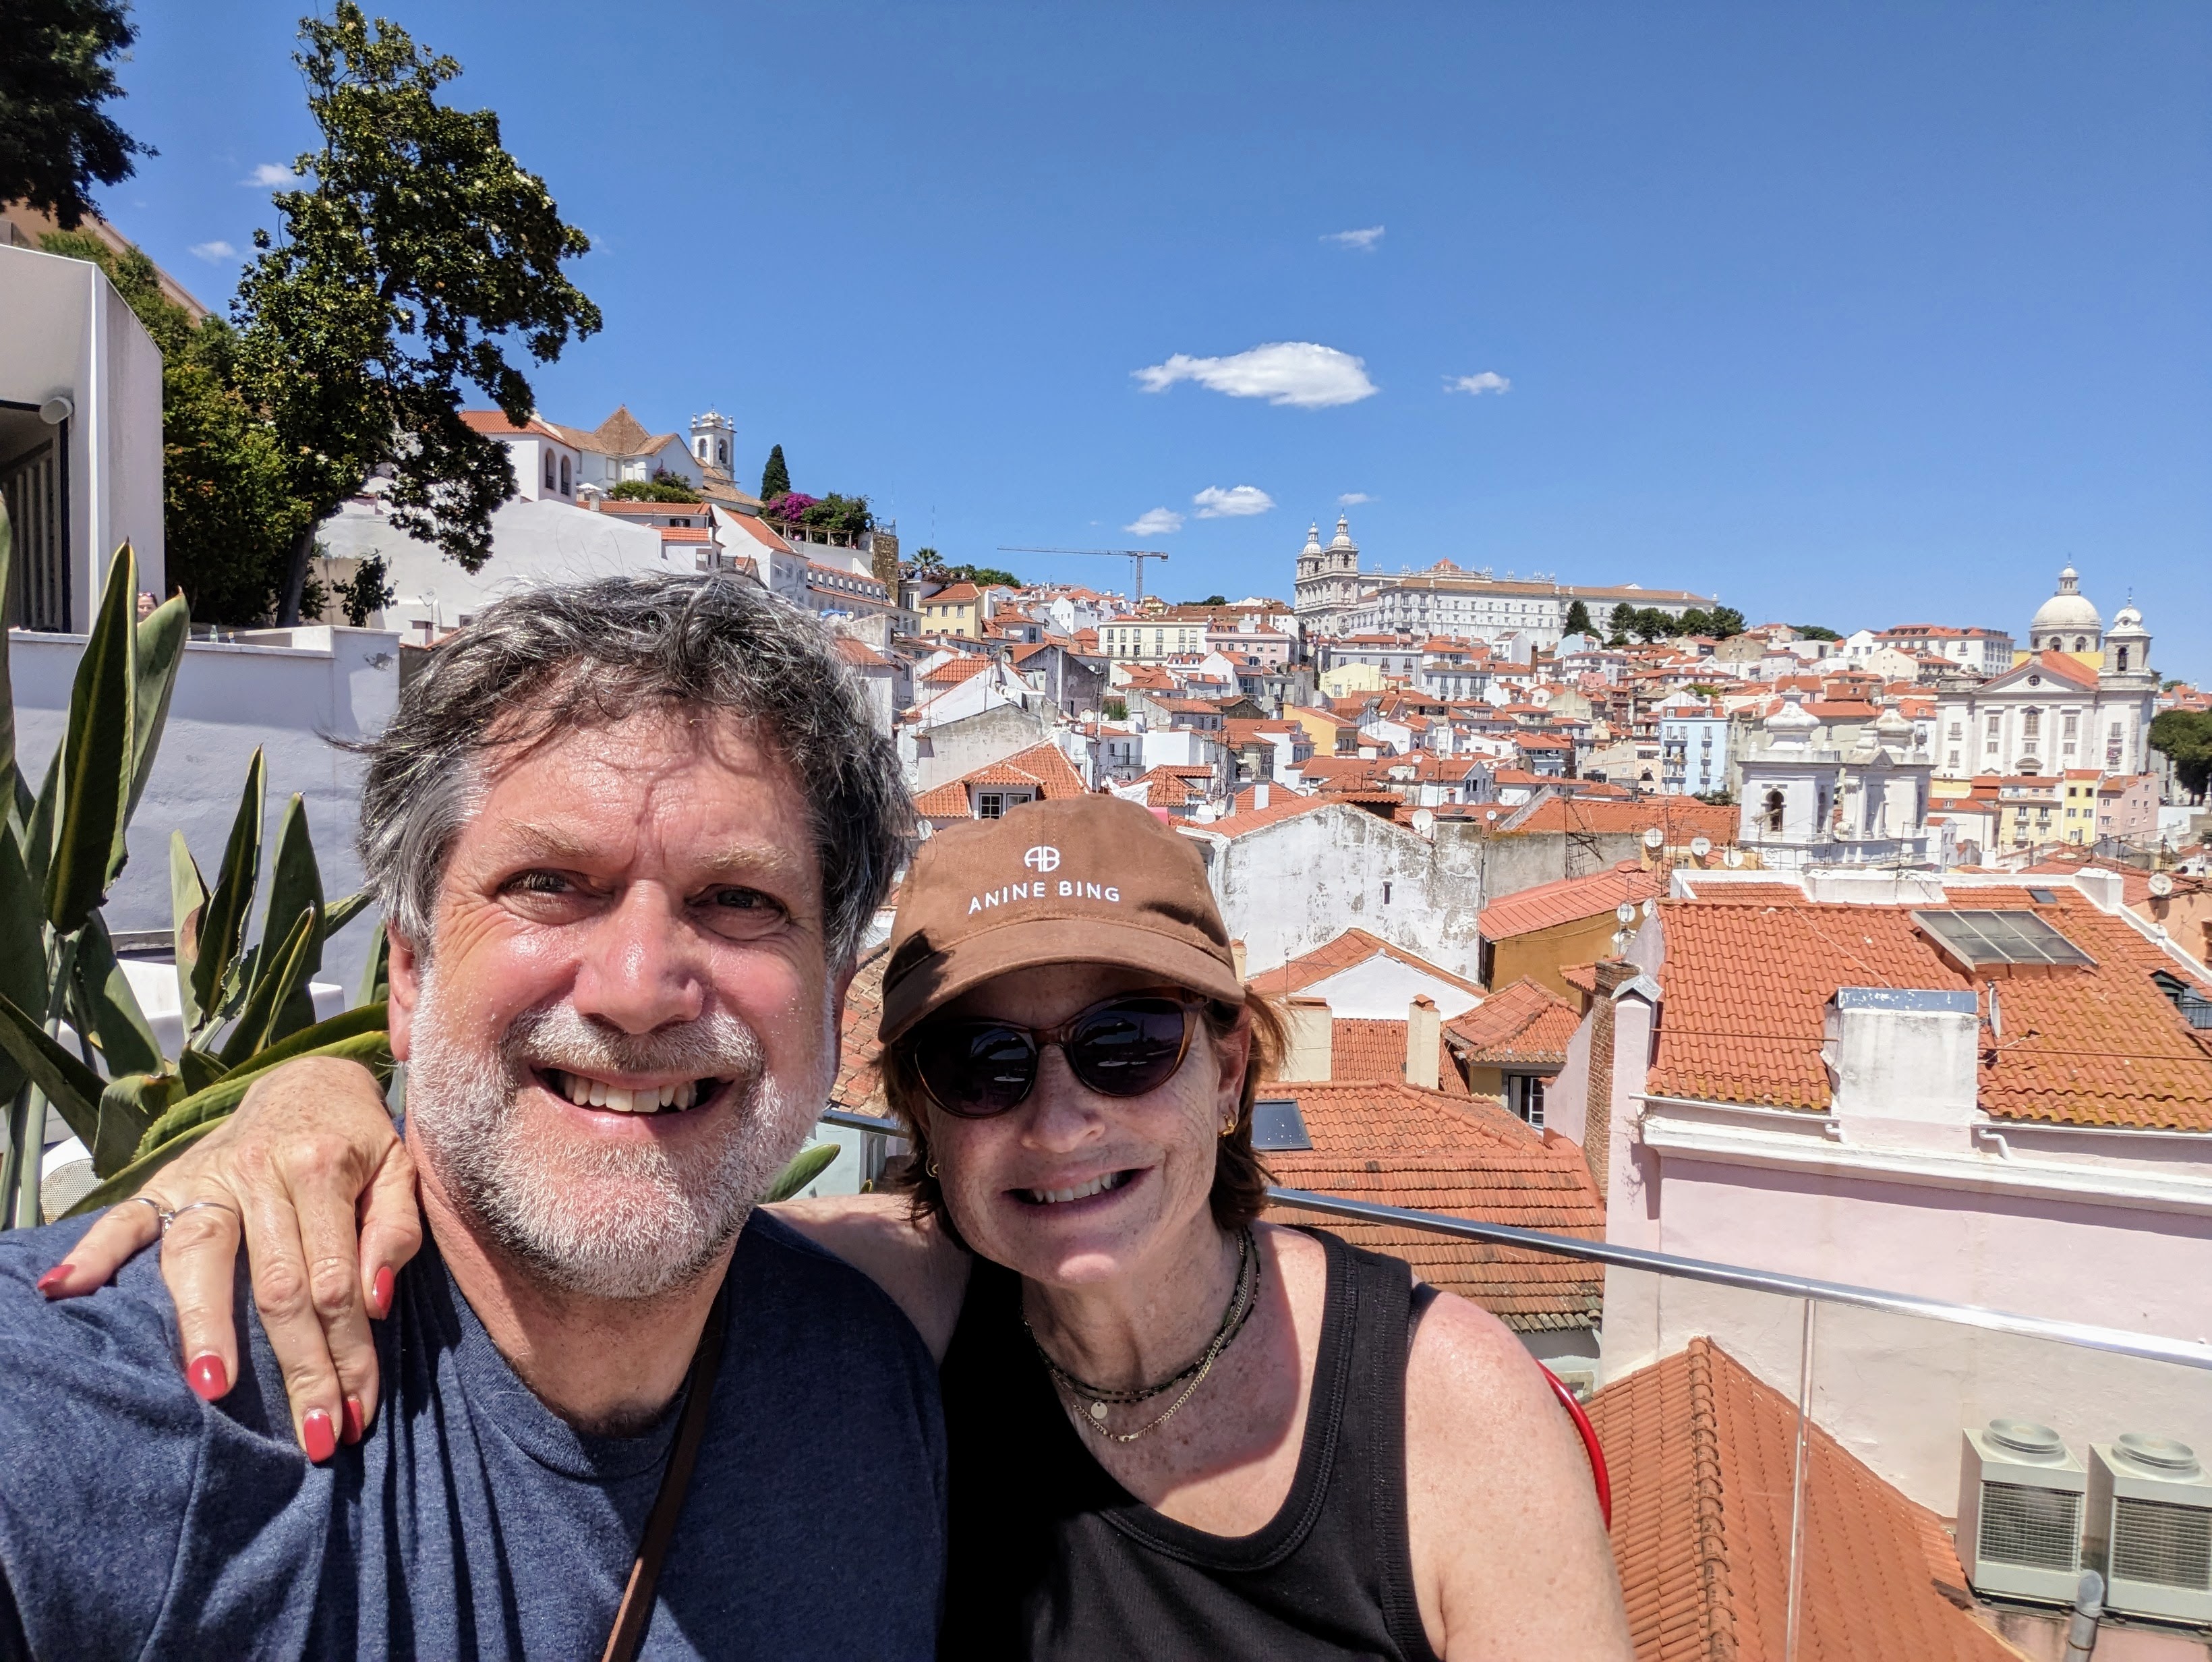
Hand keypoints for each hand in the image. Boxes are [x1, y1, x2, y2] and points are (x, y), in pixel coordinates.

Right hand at [40, 1056, 421, 1462]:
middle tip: (313, 1433)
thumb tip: (376, 1300)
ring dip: (205, 1329)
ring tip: (212, 1389)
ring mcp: (206, 1178)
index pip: (334, 1280)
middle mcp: (259, 1173)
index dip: (349, 1350)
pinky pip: (125, 1220)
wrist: (309, 1078)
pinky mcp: (167, 1181)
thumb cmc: (359, 1139)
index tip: (357, 1411)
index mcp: (321, 1169)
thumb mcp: (399, 1170)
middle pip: (275, 1286)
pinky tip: (65, 1291)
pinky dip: (92, 1253)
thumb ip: (395, 1231)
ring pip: (200, 1260)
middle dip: (297, 1367)